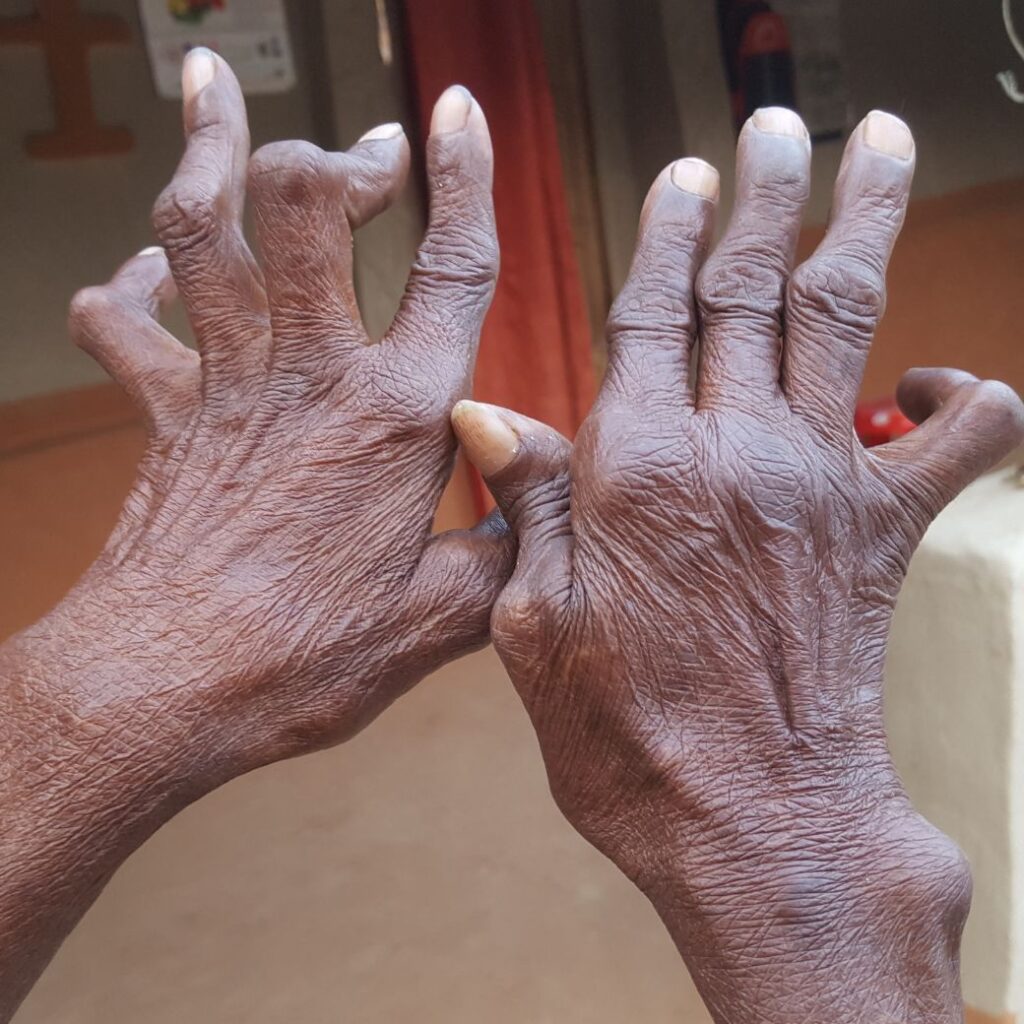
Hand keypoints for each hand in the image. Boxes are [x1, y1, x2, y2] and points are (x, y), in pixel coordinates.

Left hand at [0, 50, 519, 1015]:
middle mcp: (309, 376)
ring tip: (216, 93)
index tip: (461, 113)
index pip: (450, 272)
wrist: (162, 688)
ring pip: (200, 230)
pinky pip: (121, 320)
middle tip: (376, 149)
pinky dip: (129, 282)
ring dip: (207, 152)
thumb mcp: (438, 621)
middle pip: (306, 208)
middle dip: (340, 151)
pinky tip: (150, 268)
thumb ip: (502, 554)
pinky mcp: (164, 413)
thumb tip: (543, 521)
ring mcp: (226, 384)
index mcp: (396, 419)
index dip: (464, 180)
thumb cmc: (300, 659)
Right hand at [453, 108, 1023, 1022]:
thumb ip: (527, 506)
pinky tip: (940, 371)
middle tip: (774, 127)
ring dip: (858, 222)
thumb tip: (484, 416)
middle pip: (749, 289)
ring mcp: (818, 483)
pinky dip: (969, 394)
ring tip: (874, 143)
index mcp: (636, 470)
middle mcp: (733, 452)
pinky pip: (962, 441)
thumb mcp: (535, 632)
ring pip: (845, 316)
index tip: (683, 176)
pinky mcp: (882, 532)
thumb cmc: (634, 744)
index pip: (649, 314)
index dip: (666, 236)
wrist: (759, 826)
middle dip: (763, 196)